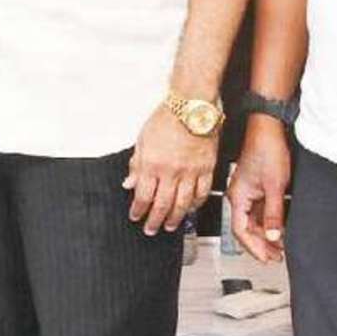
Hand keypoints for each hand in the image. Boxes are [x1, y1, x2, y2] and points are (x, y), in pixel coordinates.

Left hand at [125, 103, 218, 235]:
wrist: (192, 106)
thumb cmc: (167, 118)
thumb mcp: (142, 140)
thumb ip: (136, 164)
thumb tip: (129, 183)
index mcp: (153, 164)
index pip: (143, 196)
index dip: (138, 210)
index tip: (135, 216)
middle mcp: (172, 171)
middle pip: (162, 205)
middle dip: (155, 220)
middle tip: (151, 229)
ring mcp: (191, 172)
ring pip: (183, 204)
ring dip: (175, 218)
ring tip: (170, 225)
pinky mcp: (207, 169)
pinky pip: (202, 193)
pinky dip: (196, 204)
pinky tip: (191, 209)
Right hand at [227, 118, 290, 262]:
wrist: (269, 128)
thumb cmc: (267, 150)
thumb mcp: (275, 186)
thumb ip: (273, 214)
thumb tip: (272, 236)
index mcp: (237, 197)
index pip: (240, 231)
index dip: (254, 248)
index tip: (267, 258)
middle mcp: (239, 196)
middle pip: (247, 228)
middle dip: (261, 244)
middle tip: (277, 256)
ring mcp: (248, 191)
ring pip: (254, 220)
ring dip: (266, 234)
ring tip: (281, 246)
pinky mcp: (256, 186)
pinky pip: (260, 210)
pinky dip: (269, 222)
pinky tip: (280, 228)